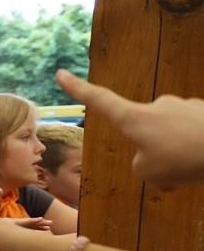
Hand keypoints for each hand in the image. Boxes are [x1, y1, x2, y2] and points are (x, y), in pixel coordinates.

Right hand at [58, 70, 203, 188]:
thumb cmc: (183, 160)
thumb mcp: (148, 173)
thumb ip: (141, 165)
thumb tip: (152, 156)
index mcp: (135, 118)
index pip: (99, 101)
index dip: (78, 89)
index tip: (61, 74)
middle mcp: (158, 106)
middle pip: (145, 131)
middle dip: (154, 151)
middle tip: (169, 175)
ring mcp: (185, 106)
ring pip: (172, 135)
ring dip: (179, 154)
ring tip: (193, 171)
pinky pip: (194, 134)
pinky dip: (197, 150)